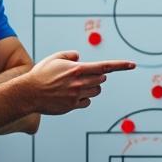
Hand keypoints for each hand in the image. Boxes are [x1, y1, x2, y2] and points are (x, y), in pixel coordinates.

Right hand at [14, 51, 136, 114]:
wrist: (28, 93)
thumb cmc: (41, 74)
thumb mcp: (54, 58)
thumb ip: (69, 55)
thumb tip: (80, 57)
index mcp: (77, 69)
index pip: (105, 66)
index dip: (121, 65)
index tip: (133, 65)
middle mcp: (79, 83)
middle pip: (101, 79)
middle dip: (97, 76)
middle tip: (82, 75)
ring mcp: (77, 96)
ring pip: (96, 91)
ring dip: (92, 87)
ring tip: (75, 85)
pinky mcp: (72, 106)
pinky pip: (87, 102)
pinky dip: (84, 99)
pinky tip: (71, 96)